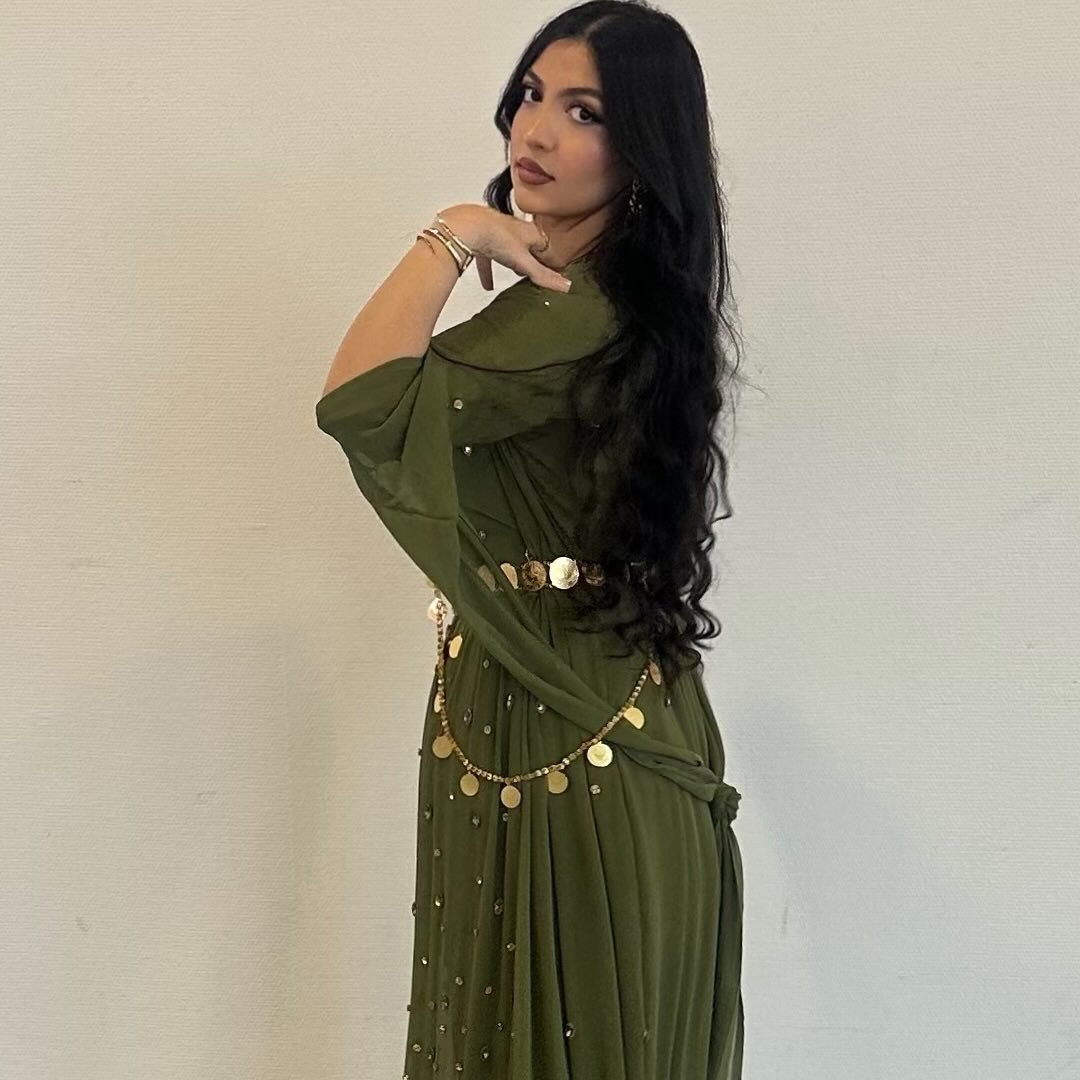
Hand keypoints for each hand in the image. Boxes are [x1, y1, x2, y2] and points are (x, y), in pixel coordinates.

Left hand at [435, 204, 571, 292]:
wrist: (465, 227)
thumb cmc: (495, 235)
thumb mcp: (524, 261)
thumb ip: (543, 275)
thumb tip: (566, 285)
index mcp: (530, 231)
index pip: (546, 246)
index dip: (551, 260)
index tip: (556, 271)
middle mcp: (514, 229)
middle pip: (527, 246)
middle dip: (532, 258)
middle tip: (537, 271)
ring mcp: (496, 232)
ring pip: (507, 250)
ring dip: (511, 262)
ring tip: (515, 275)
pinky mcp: (479, 239)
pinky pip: (487, 258)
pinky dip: (488, 271)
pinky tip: (487, 286)